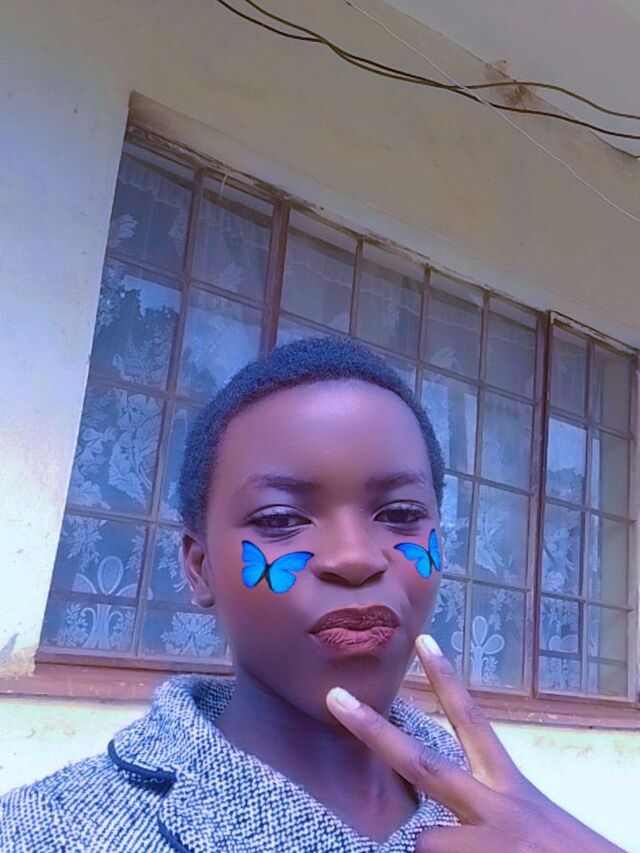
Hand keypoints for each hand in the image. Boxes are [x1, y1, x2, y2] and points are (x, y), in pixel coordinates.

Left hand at [325, 634, 624, 852]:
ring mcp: (485, 841)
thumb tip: (434, 818)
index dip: (447, 678)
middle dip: (372, 731)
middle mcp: (494, 805)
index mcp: (509, 784)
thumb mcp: (529, 817)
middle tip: (334, 699)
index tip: (423, 640)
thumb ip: (487, 803)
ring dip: (438, 852)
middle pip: (421, 763)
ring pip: (424, 841)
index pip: (472, 720)